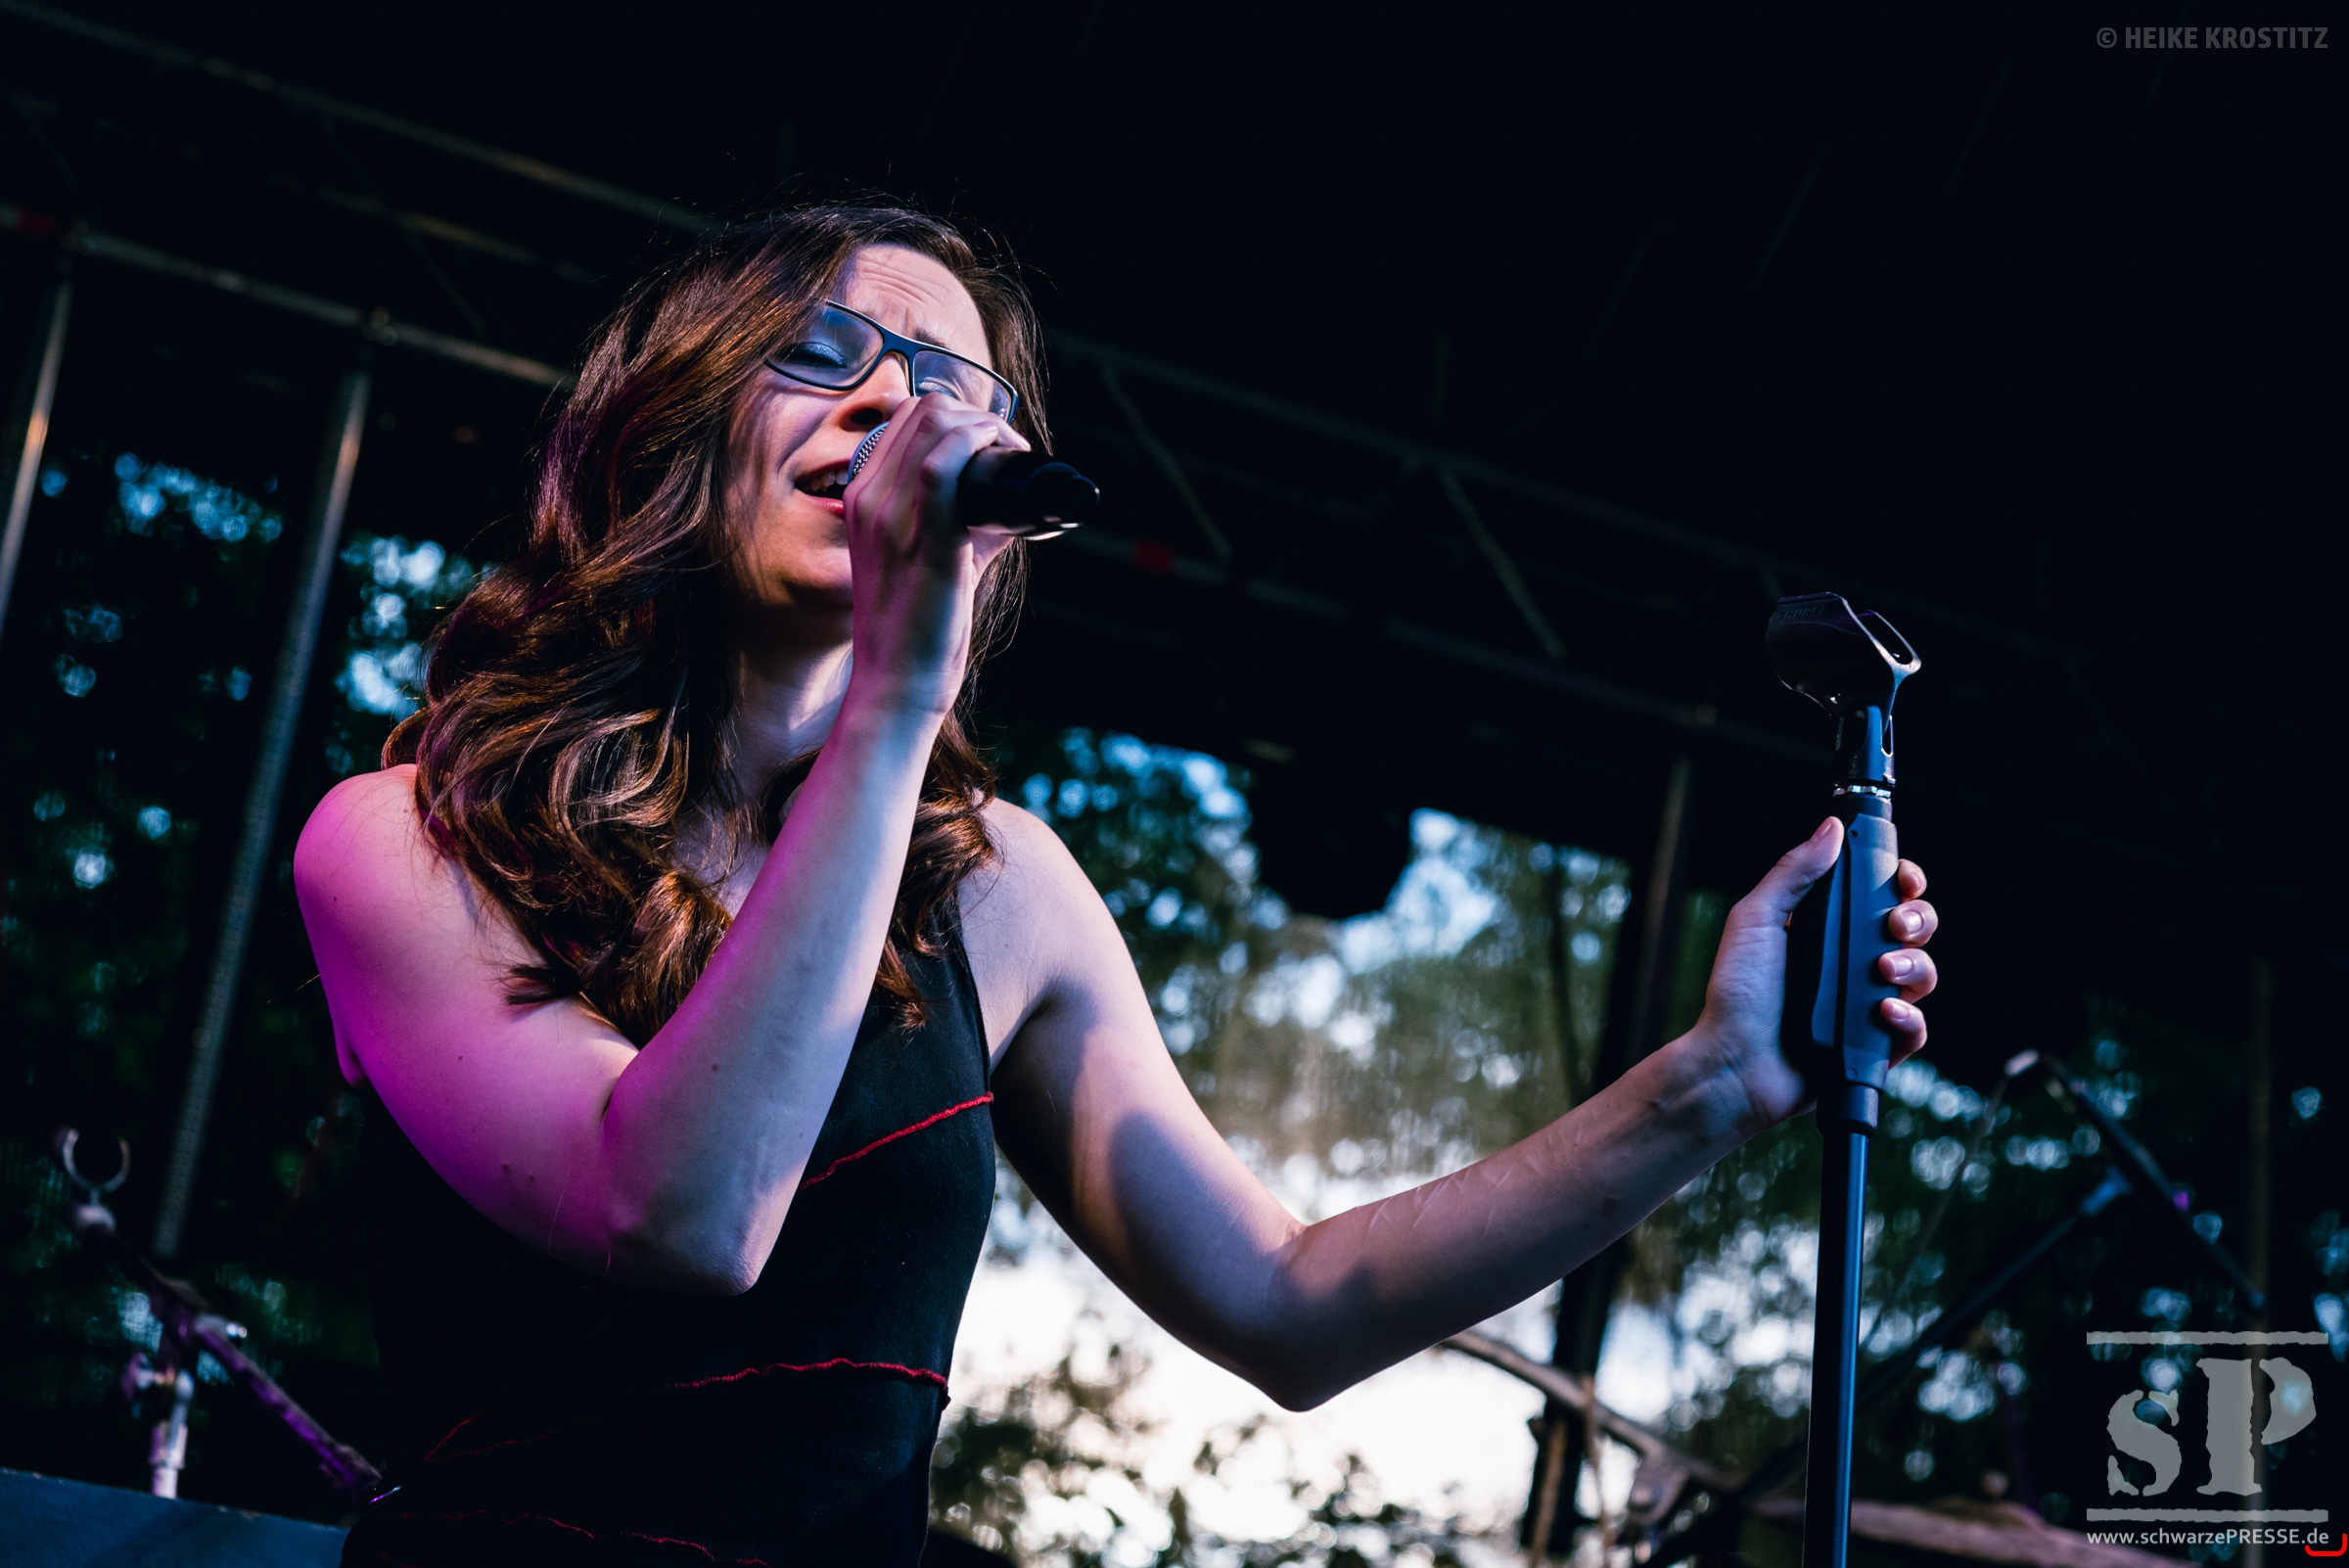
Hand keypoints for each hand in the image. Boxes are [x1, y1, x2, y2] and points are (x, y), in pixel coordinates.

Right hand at [838, 394, 1030, 719]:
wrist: (896, 682)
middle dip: (977, 415)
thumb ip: (962, 523)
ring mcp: (891, 516)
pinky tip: (1003, 455)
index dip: (957, 417)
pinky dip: (978, 444)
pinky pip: (942, 465)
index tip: (990, 444)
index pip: (904, 419)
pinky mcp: (923, 539)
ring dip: (986, 426)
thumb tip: (1012, 506)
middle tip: (1008, 449)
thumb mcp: (924, 560)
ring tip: (1012, 454)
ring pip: (935, 424)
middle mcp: (868, 498)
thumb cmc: (916, 629)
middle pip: (922, 410)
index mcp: (861, 499)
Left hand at [1690, 816, 1937, 1135]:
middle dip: (1918, 920)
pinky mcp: (1874, 1046)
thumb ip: (1794, 873)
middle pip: (1914, 931)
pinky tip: (1884, 1013)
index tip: (1903, 880)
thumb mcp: (1756, 920)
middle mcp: (1852, 965)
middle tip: (1895, 925)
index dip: (1903, 885)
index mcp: (1827, 931)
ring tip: (1882, 970)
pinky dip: (1908, 1020)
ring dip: (1914, 966)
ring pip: (1922, 975)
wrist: (1733, 1063)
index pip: (1882, 898)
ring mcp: (1865, 1005)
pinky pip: (1915, 1030)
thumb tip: (1831, 829)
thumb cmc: (1735, 994)